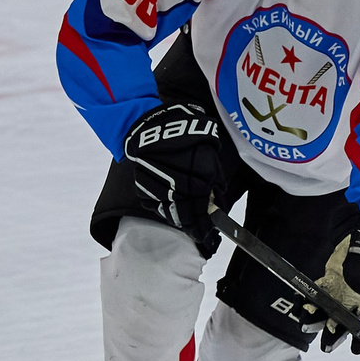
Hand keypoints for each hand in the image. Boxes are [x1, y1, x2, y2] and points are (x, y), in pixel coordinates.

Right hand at [123, 102, 229, 257]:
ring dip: (176, 217)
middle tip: (196, 231)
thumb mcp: (212, 162)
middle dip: (191, 225)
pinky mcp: (142, 183)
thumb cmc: (193, 141)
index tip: (205, 235)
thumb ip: (215, 186)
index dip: (203, 228)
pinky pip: (151, 202)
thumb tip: (217, 206)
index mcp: (197, 182)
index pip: (200, 214)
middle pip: (183, 216)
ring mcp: (158, 186)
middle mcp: (176, 186)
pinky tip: (169, 202)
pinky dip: (160, 205)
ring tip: (184, 219)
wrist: (161, 124)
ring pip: (167, 211)